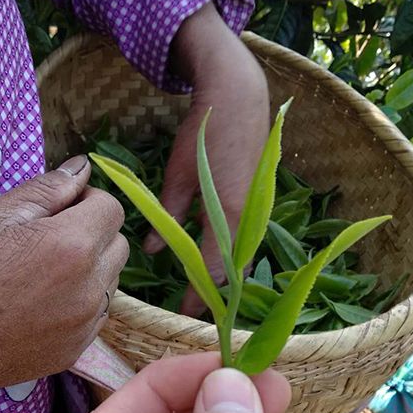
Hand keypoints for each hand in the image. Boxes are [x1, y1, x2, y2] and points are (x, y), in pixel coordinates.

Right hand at [0, 154, 127, 392]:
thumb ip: (47, 188)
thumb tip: (83, 167)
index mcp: (72, 246)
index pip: (112, 209)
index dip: (85, 200)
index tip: (54, 208)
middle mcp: (89, 288)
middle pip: (118, 245)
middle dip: (92, 233)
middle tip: (44, 238)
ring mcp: (84, 325)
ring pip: (109, 281)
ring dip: (88, 269)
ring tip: (38, 273)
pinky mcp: (74, 352)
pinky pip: (94, 315)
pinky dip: (78, 302)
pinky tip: (38, 303)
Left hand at [143, 3, 270, 316]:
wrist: (240, 96)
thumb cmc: (204, 132)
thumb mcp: (178, 174)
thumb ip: (167, 214)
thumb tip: (154, 249)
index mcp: (228, 215)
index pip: (213, 271)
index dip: (199, 296)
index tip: (185, 316)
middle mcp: (249, 219)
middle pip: (232, 270)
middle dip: (213, 292)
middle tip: (192, 309)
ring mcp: (258, 209)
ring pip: (241, 256)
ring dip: (223, 275)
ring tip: (202, 292)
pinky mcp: (258, 200)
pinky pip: (245, 238)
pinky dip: (230, 254)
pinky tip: (214, 258)